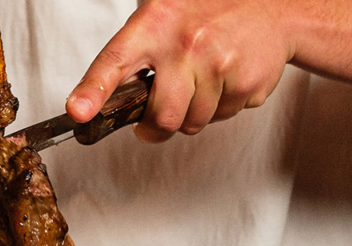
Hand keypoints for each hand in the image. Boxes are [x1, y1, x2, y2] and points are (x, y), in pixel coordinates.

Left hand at [66, 0, 293, 141]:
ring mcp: (218, 63)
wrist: (272, 7)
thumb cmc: (206, 14)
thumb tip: (95, 103)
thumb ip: (133, 55)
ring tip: (203, 81)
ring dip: (194, 113)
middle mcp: (185, 43)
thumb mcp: (162, 16)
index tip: (79, 113)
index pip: (114, 62)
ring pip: (193, 122)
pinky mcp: (246, 81)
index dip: (93, 91)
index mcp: (154, 25)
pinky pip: (222, 117)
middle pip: (162, 116)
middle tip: (157, 120)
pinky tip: (227, 78)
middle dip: (157, 127)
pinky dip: (222, 107)